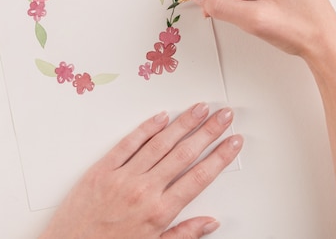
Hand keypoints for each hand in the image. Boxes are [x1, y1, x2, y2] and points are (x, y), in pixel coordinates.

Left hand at [40, 103, 242, 238]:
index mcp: (159, 212)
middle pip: (185, 153)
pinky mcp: (102, 169)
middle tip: (224, 115)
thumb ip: (183, 234)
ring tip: (200, 109)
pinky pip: (128, 143)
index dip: (221, 156)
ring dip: (183, 123)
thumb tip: (209, 222)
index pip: (200, 176)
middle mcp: (143, 190)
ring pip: (160, 143)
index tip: (233, 142)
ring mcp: (122, 176)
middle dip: (209, 131)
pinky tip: (161, 117)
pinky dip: (146, 128)